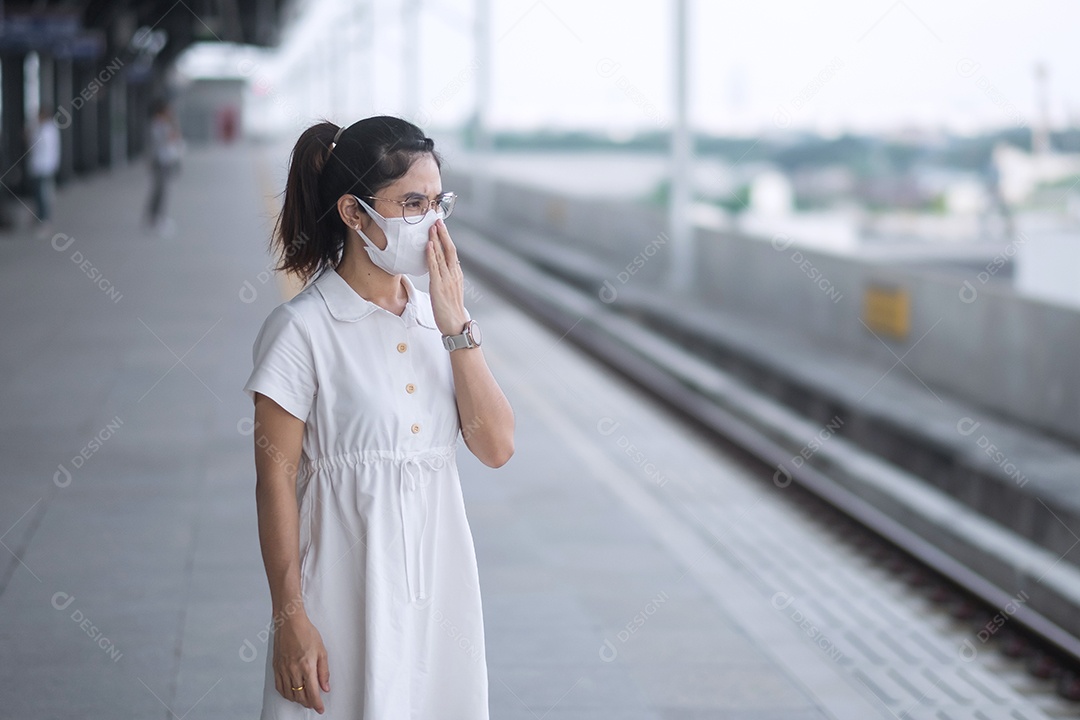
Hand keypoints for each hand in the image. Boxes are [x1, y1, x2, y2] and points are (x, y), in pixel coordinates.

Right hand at [272, 613, 330, 713]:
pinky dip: (286, 693)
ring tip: (304, 699)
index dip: (317, 704)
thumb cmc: (306, 633)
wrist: (290, 622)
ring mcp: (283, 669)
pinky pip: (279, 687)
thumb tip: (325, 687)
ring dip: (297, 700)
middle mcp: (293, 670)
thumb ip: (324, 671)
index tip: (320, 709)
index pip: (312, 692)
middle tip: (314, 703)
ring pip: (289, 693)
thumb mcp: (322, 651)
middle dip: (308, 703)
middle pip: (300, 696)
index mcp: (307, 666)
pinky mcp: (276, 667)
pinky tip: (291, 692)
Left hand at [426, 218, 468, 335]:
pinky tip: (429, 245)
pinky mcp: (438, 286)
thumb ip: (446, 279)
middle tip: (437, 220)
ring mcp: (447, 280)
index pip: (452, 252)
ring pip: (441, 255)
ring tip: (431, 227)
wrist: (456, 325)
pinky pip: (435, 267)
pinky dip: (431, 255)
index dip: (446, 238)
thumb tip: (440, 270)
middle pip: (449, 249)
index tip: (441, 227)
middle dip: (442, 234)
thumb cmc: (451, 311)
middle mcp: (453, 275)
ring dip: (436, 240)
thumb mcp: (450, 291)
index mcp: (456, 275)